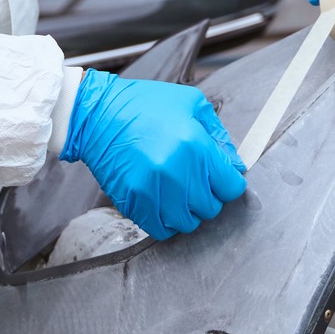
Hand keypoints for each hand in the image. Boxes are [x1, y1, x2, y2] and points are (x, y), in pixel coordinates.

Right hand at [60, 71, 246, 240]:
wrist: (98, 114)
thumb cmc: (144, 105)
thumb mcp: (191, 104)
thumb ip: (219, 135)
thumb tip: (236, 164)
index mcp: (195, 146)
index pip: (231, 187)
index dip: (228, 183)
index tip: (220, 178)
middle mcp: (177, 172)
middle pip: (211, 208)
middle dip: (208, 196)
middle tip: (195, 180)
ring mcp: (154, 191)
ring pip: (188, 223)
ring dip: (187, 211)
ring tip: (178, 191)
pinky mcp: (134, 203)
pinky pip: (161, 229)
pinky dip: (166, 221)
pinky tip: (162, 202)